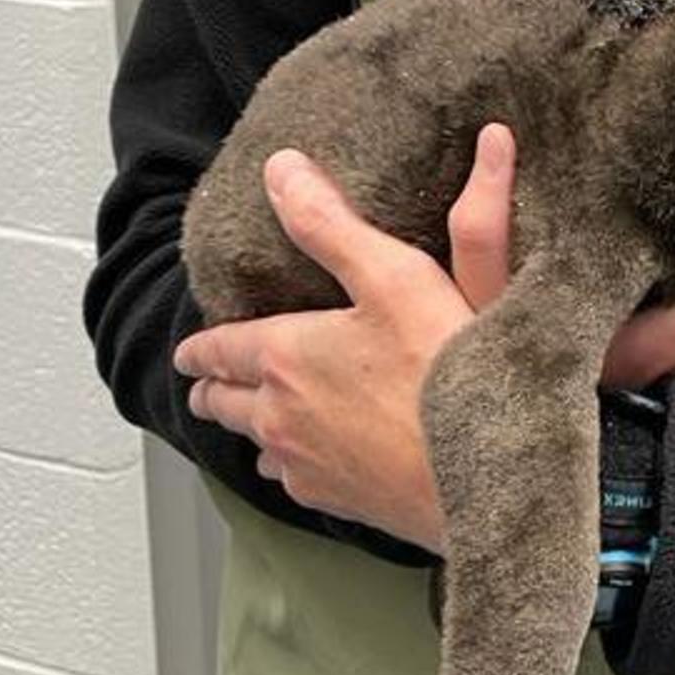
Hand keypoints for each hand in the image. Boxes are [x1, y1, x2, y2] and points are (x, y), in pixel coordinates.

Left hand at [174, 126, 519, 552]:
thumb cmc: (444, 370)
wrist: (486, 469)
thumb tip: (282, 170)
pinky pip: (295, 483)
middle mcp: (281, 416)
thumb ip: (329, 222)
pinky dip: (291, 467)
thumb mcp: (392, 275)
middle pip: (225, 405)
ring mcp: (308, 466)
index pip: (219, 350)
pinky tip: (308, 464)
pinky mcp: (340, 504)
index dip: (200, 348)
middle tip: (206, 386)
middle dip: (214, 391)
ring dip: (252, 431)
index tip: (189, 352)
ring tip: (255, 425)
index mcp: (284, 357)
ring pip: (258, 447)